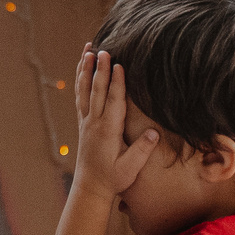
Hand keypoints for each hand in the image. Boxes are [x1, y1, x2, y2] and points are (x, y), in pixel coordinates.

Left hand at [71, 46, 159, 198]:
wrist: (90, 186)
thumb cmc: (113, 178)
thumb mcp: (130, 169)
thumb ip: (141, 151)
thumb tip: (154, 133)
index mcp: (107, 131)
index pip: (113, 102)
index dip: (116, 83)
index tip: (119, 65)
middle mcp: (94, 122)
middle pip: (97, 90)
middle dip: (100, 69)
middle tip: (103, 50)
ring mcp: (86, 121)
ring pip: (84, 89)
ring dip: (86, 68)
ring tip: (88, 48)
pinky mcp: (83, 121)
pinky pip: (80, 95)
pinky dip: (80, 78)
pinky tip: (82, 66)